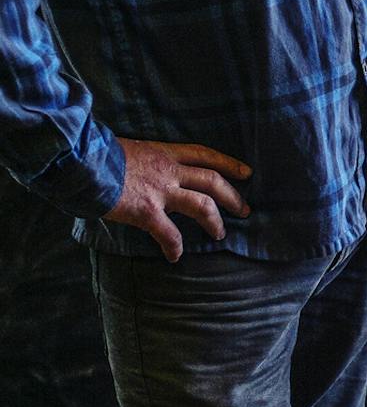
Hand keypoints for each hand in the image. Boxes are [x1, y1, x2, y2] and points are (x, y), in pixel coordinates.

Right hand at [106, 139, 252, 263]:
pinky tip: (174, 256)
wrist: (80, 161)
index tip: (246, 172)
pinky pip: (169, 234)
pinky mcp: (147, 211)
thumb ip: (144, 161)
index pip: (204, 154)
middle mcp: (167, 170)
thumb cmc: (96, 154)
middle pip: (212, 181)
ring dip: (214, 221)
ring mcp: (160, 191)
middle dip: (232, 197)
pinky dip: (174, 247)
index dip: (228, 163)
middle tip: (245, 210)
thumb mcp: (129, 149)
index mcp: (163, 153)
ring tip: (220, 234)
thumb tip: (144, 170)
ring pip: (202, 205)